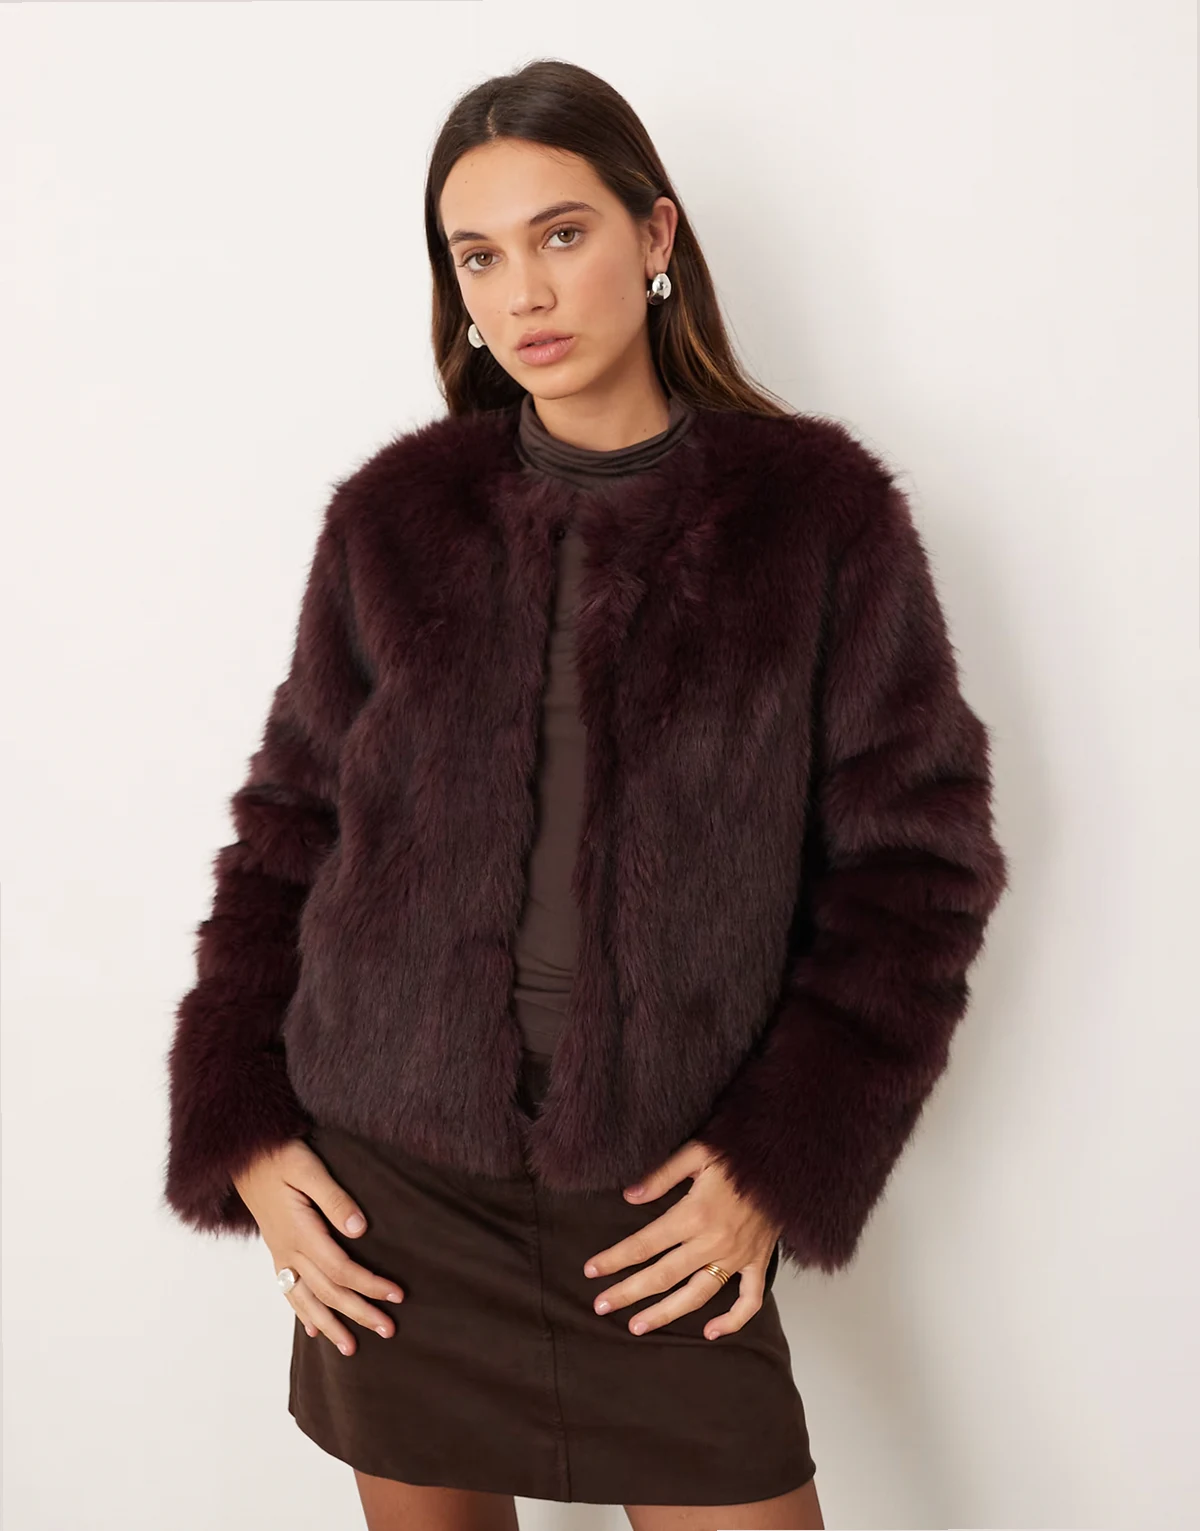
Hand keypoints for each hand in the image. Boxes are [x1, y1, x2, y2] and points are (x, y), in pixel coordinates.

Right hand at [233, 1139, 404, 1356]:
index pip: (341, 1269)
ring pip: (306, 1300)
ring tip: (351, 1349)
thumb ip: (334, 1198)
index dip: (370, 1284)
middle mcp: (289, 1250)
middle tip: (388, 1330)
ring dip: (330, 1325)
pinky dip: (302, 1313)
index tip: (397, 1295)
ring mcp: (280, 1254)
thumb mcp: (308, 1168)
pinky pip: (289, 1291)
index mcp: (300, 1232)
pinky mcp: (276, 1252)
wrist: (242, 1157)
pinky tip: (312, 1331)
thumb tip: (359, 1230)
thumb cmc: (279, 1156)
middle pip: (328, 1292)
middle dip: (359, 1313)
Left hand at [582, 1139, 782, 1339]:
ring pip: (697, 1295)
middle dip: (627, 1293)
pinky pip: (748, 1300)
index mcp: (694, 1215)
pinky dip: (732, 1321)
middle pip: (663, 1276)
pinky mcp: (758, 1261)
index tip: (591, 1270)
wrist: (786, 1159)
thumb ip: (662, 1175)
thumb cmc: (739, 1151)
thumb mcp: (697, 1152)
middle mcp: (714, 1242)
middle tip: (600, 1306)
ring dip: (666, 1314)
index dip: (615, 1259)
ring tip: (636, 1326)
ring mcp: (737, 1256)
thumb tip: (629, 1196)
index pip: (645, 1244)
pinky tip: (711, 1333)